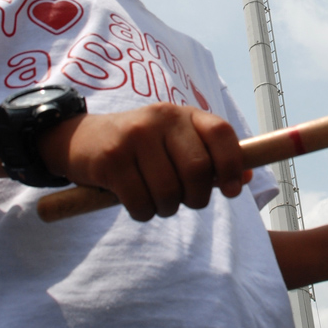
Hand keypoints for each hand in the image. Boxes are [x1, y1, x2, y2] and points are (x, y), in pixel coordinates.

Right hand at [38, 102, 249, 220]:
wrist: (79, 140)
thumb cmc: (138, 148)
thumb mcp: (173, 143)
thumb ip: (208, 157)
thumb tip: (248, 177)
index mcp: (182, 114)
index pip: (222, 133)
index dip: (233, 165)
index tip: (233, 190)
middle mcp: (161, 119)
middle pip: (198, 170)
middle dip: (197, 197)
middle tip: (185, 201)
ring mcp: (135, 137)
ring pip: (170, 192)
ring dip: (167, 208)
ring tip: (156, 201)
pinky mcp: (112, 160)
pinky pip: (141, 203)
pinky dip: (143, 213)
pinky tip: (136, 203)